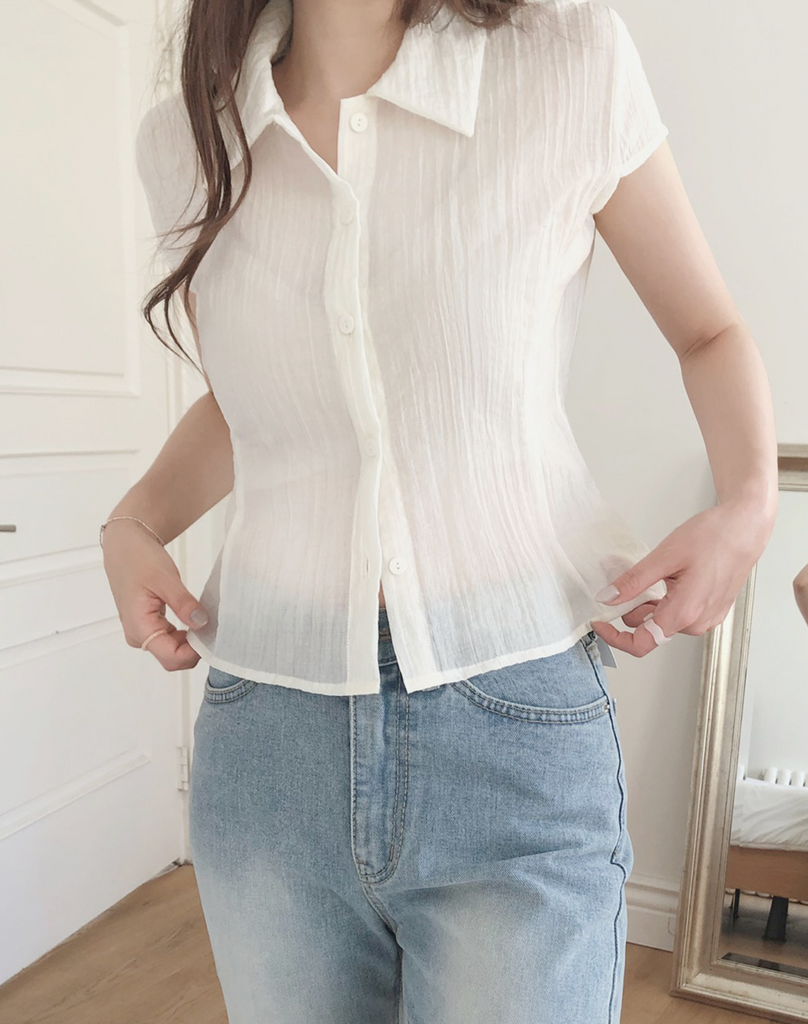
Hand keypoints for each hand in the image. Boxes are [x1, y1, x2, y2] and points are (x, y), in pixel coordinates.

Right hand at [101, 519, 207, 670]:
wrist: (125, 546)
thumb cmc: (138, 558)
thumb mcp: (166, 579)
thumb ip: (183, 603)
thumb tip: (201, 623)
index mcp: (139, 626)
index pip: (170, 657)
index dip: (193, 652)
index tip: (211, 636)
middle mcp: (138, 635)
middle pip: (171, 658)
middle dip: (193, 649)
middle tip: (212, 629)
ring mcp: (142, 631)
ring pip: (172, 650)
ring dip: (190, 642)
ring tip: (205, 621)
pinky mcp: (149, 625)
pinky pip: (170, 640)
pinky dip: (185, 635)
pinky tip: (195, 620)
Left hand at [590, 498, 774, 656]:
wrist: (745, 528)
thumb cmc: (713, 538)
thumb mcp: (664, 557)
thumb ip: (633, 582)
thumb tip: (607, 598)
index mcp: (685, 613)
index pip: (641, 644)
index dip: (615, 637)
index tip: (600, 622)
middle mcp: (697, 623)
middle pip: (649, 629)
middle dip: (633, 608)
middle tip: (628, 578)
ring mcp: (707, 618)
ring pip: (663, 620)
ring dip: (650, 602)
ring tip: (656, 572)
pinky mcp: (711, 610)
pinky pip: (678, 613)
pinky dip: (665, 599)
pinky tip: (670, 577)